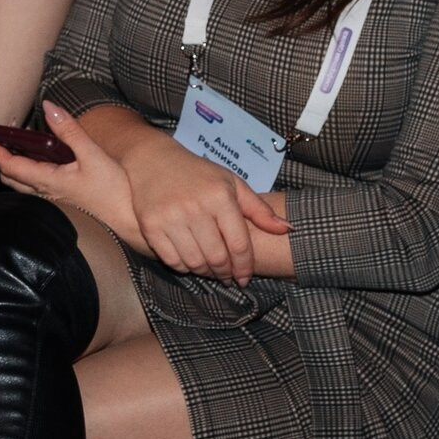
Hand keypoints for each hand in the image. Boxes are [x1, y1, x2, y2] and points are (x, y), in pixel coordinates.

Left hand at [0, 101, 143, 243]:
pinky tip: (42, 159)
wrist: (130, 220)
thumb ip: (69, 130)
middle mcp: (45, 192)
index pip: (8, 165)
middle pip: (9, 175)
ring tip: (16, 143)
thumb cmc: (114, 191)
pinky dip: (28, 170)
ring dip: (12, 163)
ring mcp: (53, 198)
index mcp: (47, 180)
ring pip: (21, 183)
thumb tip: (49, 108)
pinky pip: (34, 186)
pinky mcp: (63, 199)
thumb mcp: (93, 154)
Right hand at [107, 107, 288, 284]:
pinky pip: (171, 259)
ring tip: (209, 271)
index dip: (244, 267)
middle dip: (225, 273)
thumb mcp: (232, 184)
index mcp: (220, 197)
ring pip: (194, 261)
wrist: (152, 159)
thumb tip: (287, 229)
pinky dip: (183, 267)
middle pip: (217, 257)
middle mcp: (195, 207)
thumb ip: (259, 209)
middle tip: (226, 278)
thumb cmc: (198, 173)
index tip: (245, 278)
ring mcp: (170, 217)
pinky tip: (189, 263)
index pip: (239, 244)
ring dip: (205, 272)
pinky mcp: (150, 225)